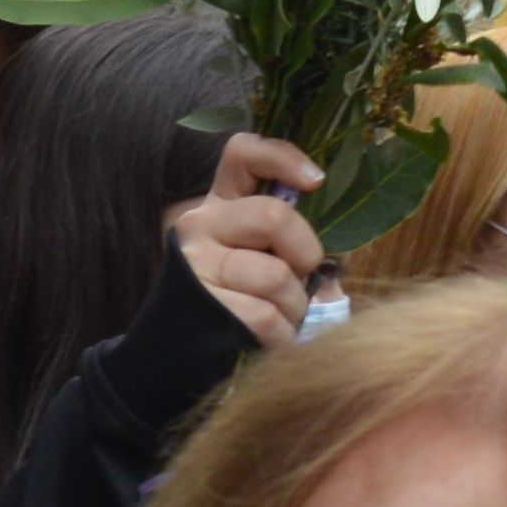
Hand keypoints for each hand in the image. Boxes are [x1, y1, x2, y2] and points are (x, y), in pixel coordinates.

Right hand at [172, 134, 326, 348]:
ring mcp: (196, 263)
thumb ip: (290, 249)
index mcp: (220, 205)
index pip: (243, 154)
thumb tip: (328, 271)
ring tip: (282, 315)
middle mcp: (201, 224)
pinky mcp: (201, 303)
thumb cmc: (239, 301)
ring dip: (295, 305)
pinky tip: (271, 338)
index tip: (314, 181)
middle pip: (273, 215)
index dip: (283, 157)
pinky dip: (283, 335)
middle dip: (306, 252)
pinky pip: (266, 316)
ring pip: (276, 275)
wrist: (177, 353)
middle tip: (302, 275)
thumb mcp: (262, 261)